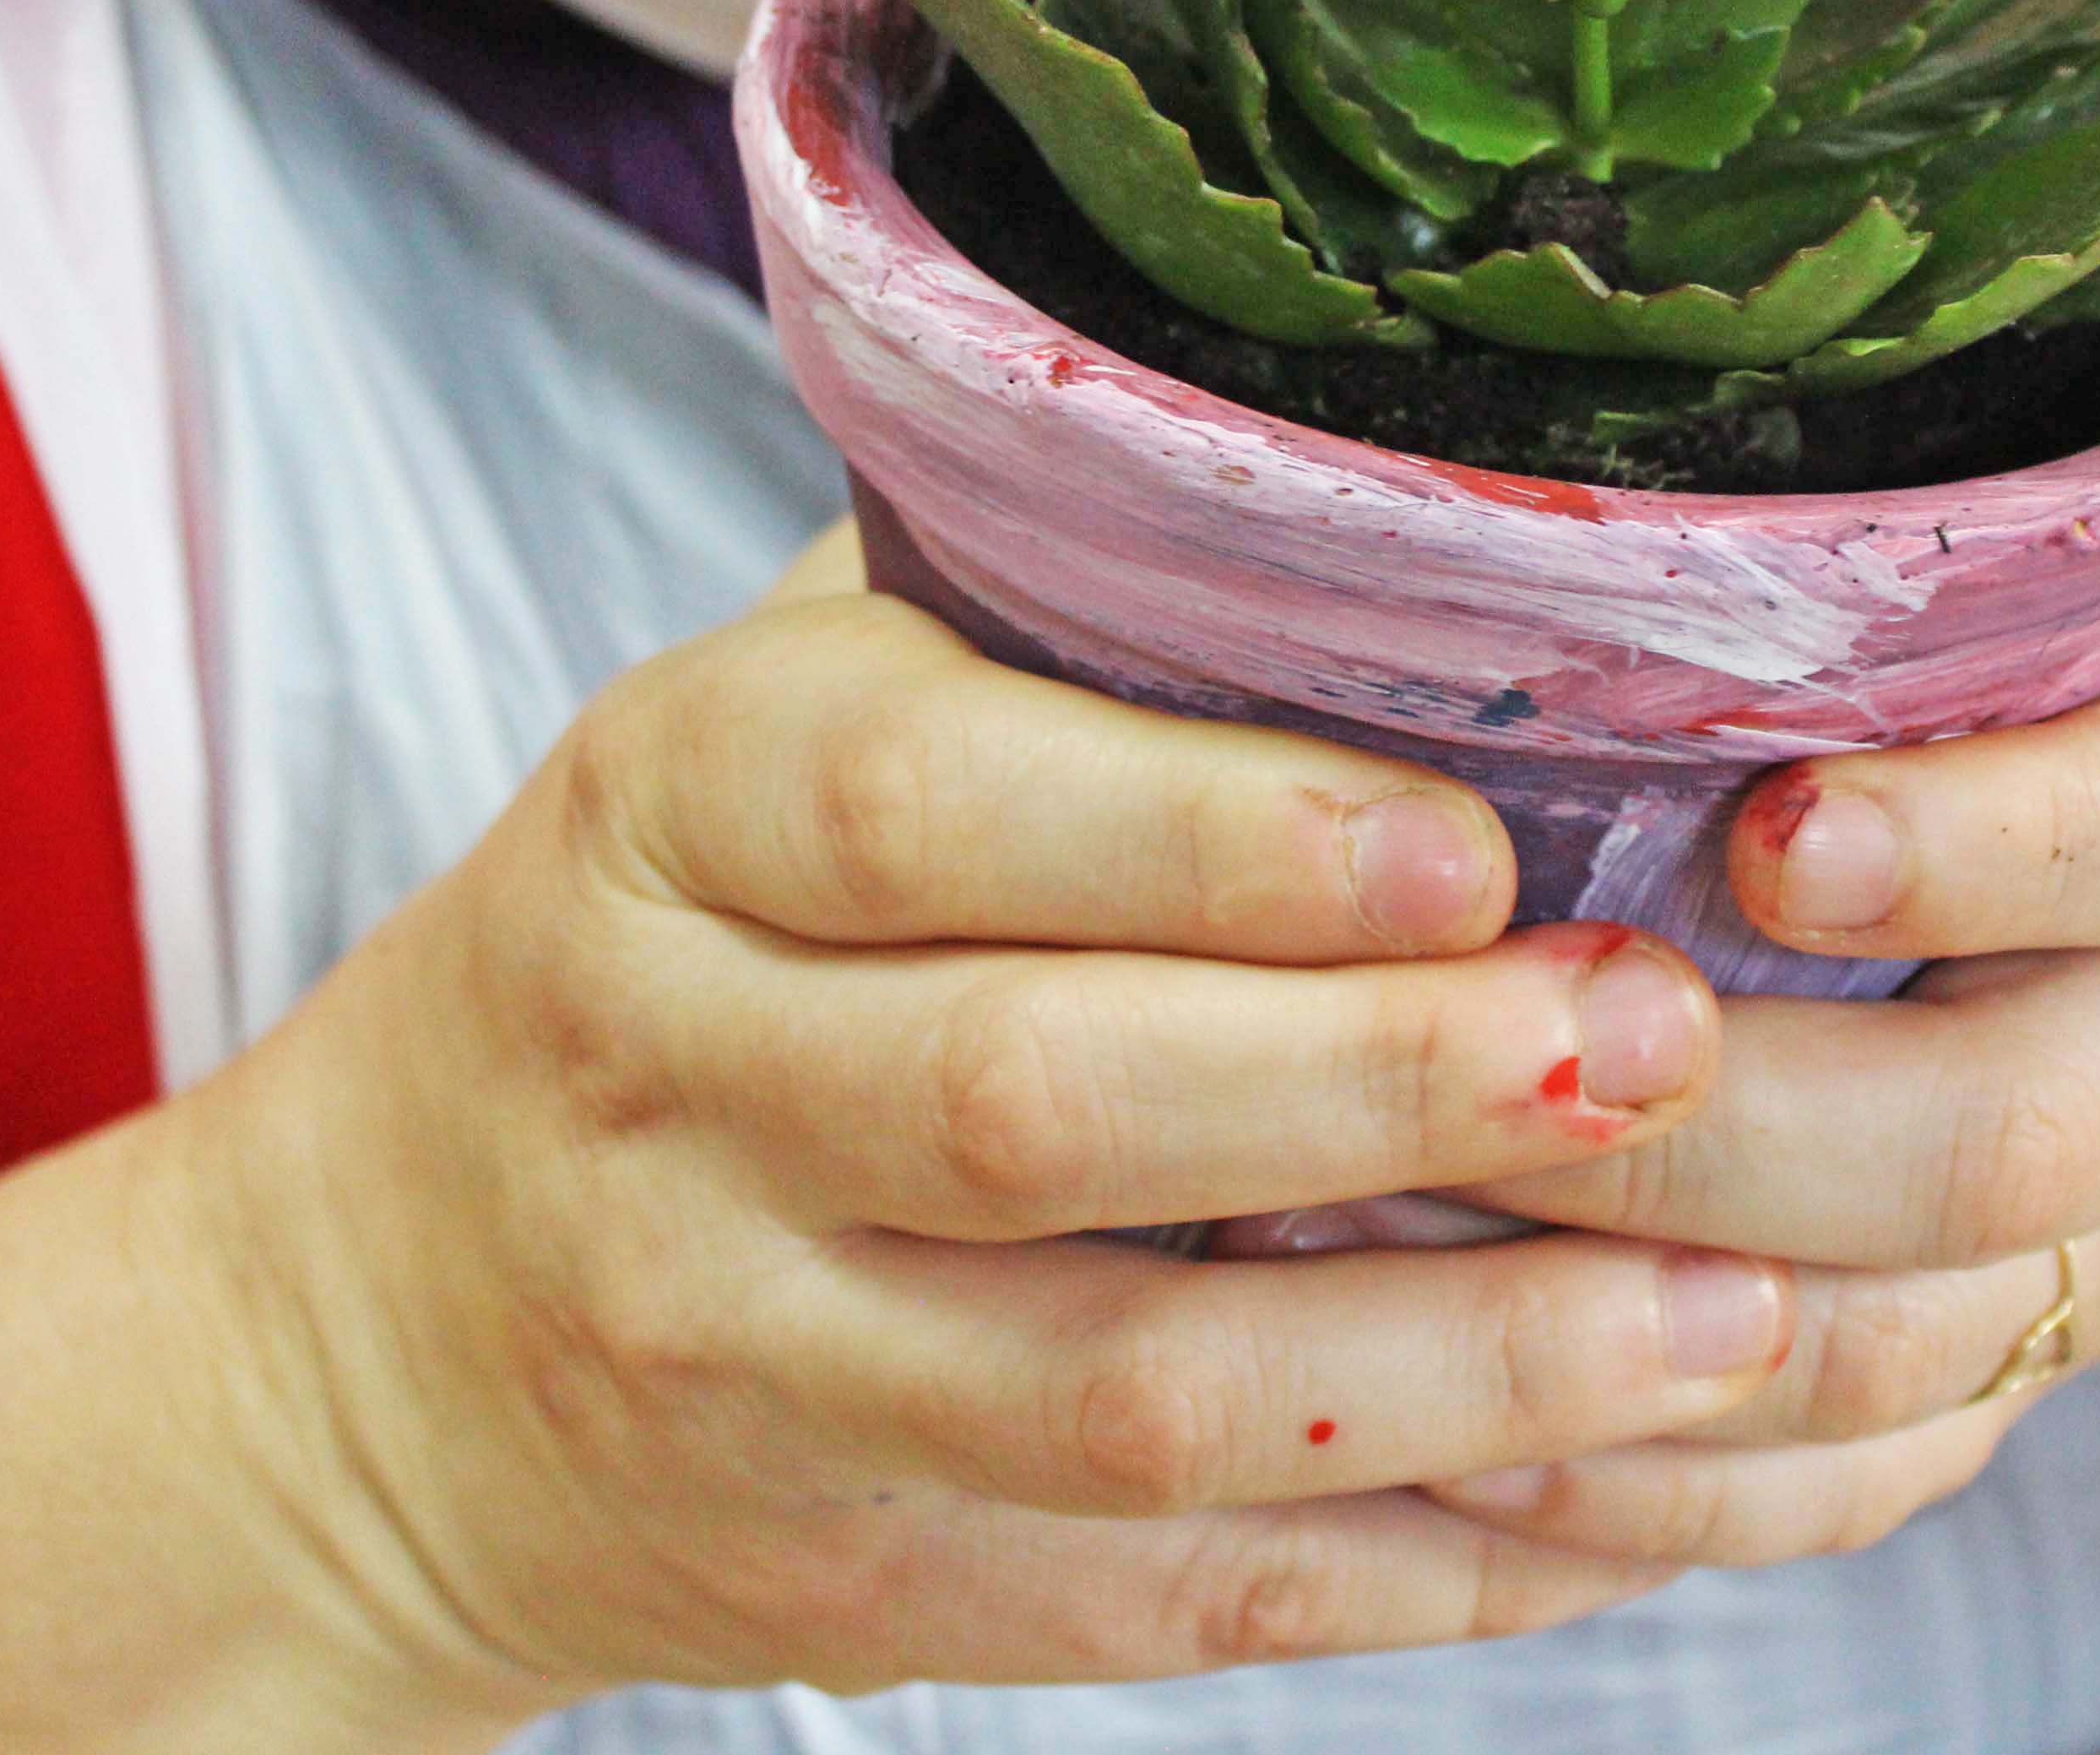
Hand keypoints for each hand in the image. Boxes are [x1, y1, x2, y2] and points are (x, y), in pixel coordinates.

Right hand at [157, 584, 1801, 1725]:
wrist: (375, 1333)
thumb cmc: (673, 948)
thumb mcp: (752, 727)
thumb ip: (1013, 613)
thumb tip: (1400, 500)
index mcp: (666, 815)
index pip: (913, 807)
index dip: (1203, 827)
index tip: (1471, 833)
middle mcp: (677, 1090)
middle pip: (1033, 1103)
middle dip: (1380, 1082)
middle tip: (1662, 1037)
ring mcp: (747, 1363)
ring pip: (1117, 1394)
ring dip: (1452, 1362)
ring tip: (1724, 1298)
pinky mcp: (850, 1578)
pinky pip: (1151, 1598)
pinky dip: (1400, 1562)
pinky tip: (1609, 1492)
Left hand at [1428, 506, 2099, 1569]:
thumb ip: (1982, 473)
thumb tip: (1635, 321)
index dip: (1991, 843)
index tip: (1771, 828)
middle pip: (2008, 1140)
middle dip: (1718, 1124)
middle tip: (1474, 1048)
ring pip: (1922, 1346)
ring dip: (1647, 1319)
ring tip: (1387, 1227)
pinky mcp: (2055, 1359)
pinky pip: (1879, 1480)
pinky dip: (1679, 1491)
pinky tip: (1469, 1433)